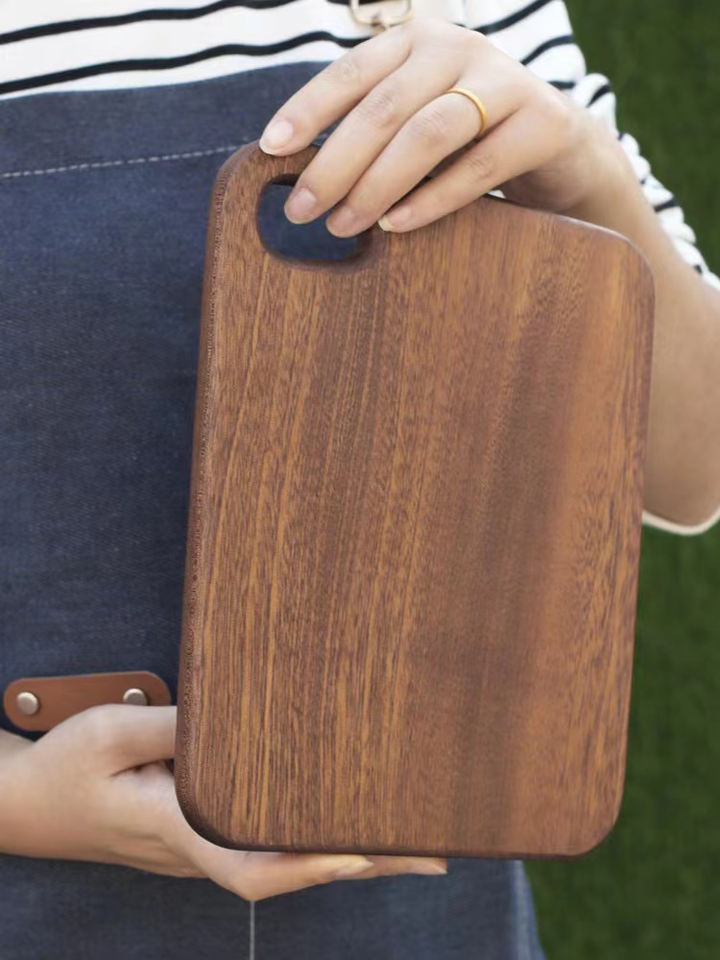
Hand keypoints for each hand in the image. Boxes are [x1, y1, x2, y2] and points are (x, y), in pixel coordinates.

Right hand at [0, 706, 445, 899]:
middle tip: (433, 851)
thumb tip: (233, 717)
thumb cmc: (66, 769)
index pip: (254, 864)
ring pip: (285, 861)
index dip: (312, 864)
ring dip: (349, 853)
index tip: (367, 853)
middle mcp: (199, 850)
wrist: (30, 807)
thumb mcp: (108, 735)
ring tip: (414, 841)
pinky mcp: (200, 835)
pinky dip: (315, 838)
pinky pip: (269, 844)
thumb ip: (170, 727)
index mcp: (176, 830)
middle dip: (363, 862)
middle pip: (291, 868)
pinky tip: (343, 822)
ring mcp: (202, 848)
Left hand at [259, 16, 625, 234]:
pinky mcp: (542, 123)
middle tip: (300, 211)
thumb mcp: (416, 120)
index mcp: (418, 41)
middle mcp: (459, 49)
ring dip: (377, 184)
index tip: (271, 148)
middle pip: (385, 108)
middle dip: (335, 163)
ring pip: (429, 134)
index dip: (308, 108)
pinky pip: (479, 167)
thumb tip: (302, 174)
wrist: (559, 142)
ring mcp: (505, 82)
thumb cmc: (468, 137)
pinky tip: (396, 226)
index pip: (352, 71)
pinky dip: (432, 200)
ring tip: (342, 226)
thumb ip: (372, 130)